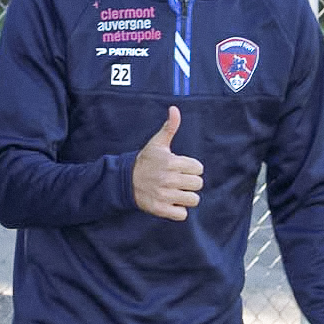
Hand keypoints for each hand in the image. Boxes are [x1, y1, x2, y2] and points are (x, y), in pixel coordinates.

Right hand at [131, 105, 203, 220]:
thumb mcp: (157, 143)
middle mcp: (168, 179)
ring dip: (186, 197)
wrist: (124, 180)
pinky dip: (178, 211)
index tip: (181, 168)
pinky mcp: (160, 209)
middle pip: (198, 184)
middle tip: (179, 181)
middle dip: (190, 183)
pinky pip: (182, 214)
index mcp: (171, 162)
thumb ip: (169, 127)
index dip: (192, 168)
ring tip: (176, 192)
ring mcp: (164, 195)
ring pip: (193, 200)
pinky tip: (171, 203)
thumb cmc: (145, 161)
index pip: (198, 168)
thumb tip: (175, 109)